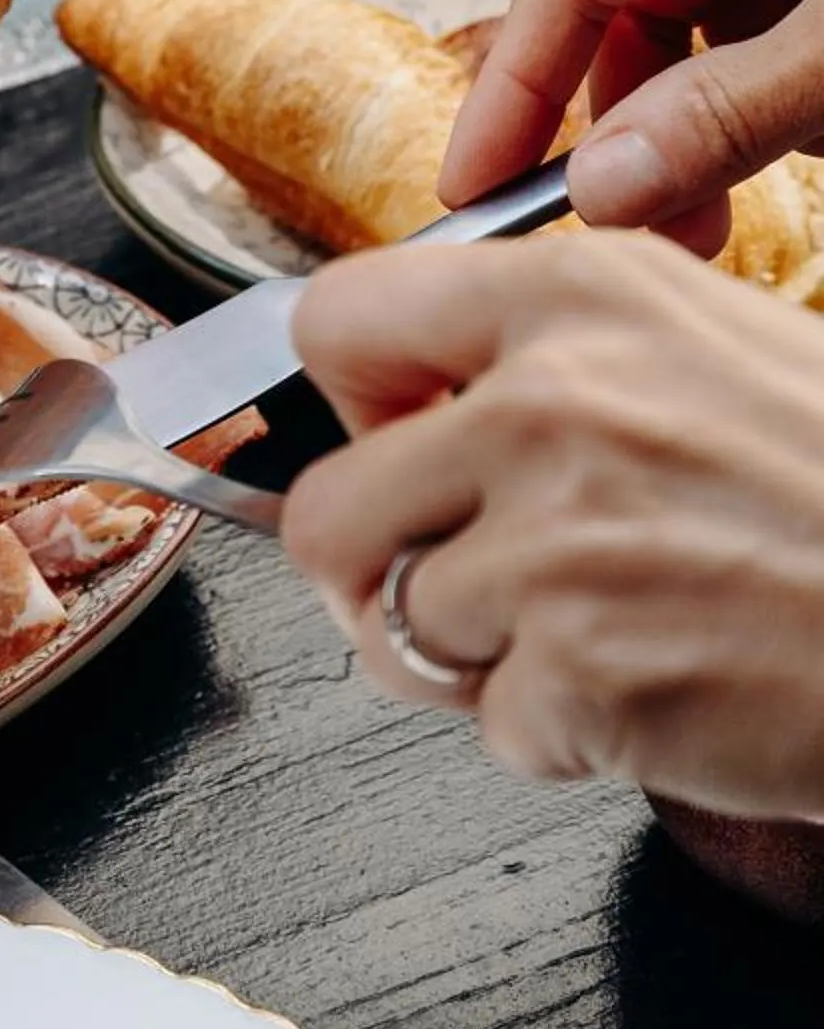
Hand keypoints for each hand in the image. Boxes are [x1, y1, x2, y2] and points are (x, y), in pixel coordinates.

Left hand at [283, 233, 823, 813]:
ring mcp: (557, 543)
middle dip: (378, 564)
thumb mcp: (700, 339)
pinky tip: (647, 690)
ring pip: (399, 629)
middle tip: (456, 578)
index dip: (352, 400)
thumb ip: (546, 350)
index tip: (387, 437)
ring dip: (477, 654)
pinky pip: (492, 726)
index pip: (337, 321)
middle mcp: (546, 402)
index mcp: (572, 294)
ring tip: (589, 631)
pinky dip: (555, 734)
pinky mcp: (587, 677)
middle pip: (329, 507)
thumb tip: (409, 399)